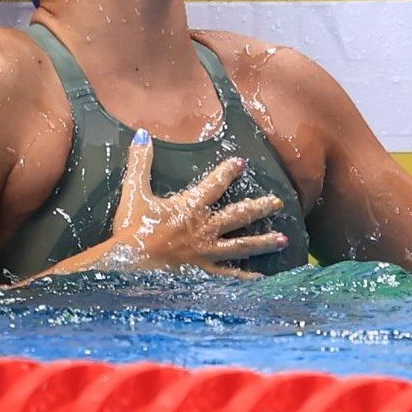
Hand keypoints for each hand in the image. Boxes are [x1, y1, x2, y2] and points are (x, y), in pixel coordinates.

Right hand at [19, 129, 287, 284]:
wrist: (128, 266)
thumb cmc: (131, 230)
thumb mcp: (134, 192)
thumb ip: (140, 162)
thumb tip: (141, 133)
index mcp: (191, 207)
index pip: (215, 184)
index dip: (228, 172)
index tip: (242, 163)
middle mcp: (205, 228)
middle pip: (239, 215)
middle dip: (260, 207)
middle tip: (279, 203)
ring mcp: (207, 252)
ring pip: (241, 245)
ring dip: (263, 241)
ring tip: (283, 239)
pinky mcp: (203, 273)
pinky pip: (229, 275)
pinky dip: (245, 277)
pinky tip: (261, 278)